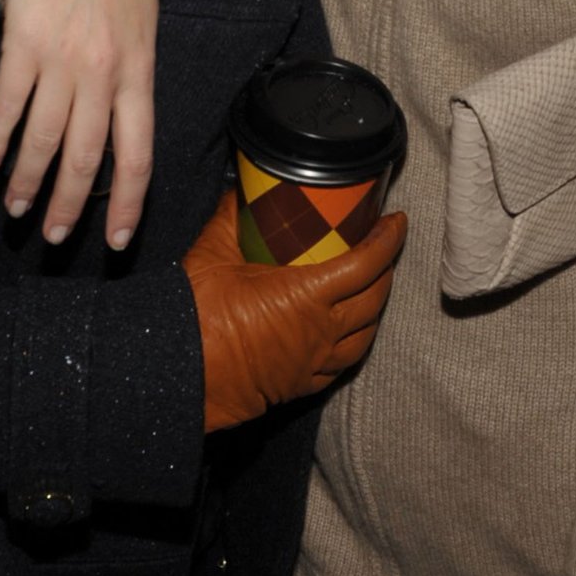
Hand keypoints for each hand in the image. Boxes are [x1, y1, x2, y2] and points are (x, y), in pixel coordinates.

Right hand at [0, 0, 158, 247]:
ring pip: (44, 140)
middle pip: (87, 159)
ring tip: (14, 207)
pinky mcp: (23, 44)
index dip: (128, 204)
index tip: (114, 240)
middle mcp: (103, 76)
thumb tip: (117, 124)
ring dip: (26, 180)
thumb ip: (132, 76)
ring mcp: (61, 62)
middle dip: (69, 205)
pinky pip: (7, 104)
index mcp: (139, 74)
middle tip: (54, 236)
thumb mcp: (144, 26)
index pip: (138, 155)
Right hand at [184, 189, 404, 430]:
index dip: (388, 240)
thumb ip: (233, 216)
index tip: (396, 222)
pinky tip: (348, 329)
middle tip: (382, 246)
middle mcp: (321, 331)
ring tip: (371, 286)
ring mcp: (315, 362)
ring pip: (366, 334)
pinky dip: (354, 341)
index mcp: (307, 295)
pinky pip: (344, 362)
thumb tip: (244, 191)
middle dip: (386, 269)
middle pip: (375, 297)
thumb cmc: (196, 316)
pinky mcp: (303, 384)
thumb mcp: (213, 252)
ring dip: (374, 307)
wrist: (179, 372)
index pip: (367, 263)